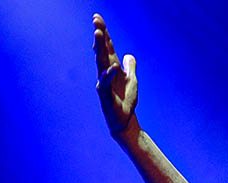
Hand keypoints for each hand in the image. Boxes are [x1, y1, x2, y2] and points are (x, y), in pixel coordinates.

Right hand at [93, 14, 138, 140]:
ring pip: (101, 62)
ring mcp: (103, 82)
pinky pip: (107, 82)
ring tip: (99, 34)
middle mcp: (105, 72)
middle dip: (100, 36)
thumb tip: (129, 55)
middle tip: (96, 20)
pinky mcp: (105, 94)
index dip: (104, 33)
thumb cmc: (125, 100)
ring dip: (100, 48)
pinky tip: (114, 66)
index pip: (107, 47)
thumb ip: (130, 67)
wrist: (124, 120)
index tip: (97, 18)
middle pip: (102, 51)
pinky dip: (110, 74)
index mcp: (112, 68)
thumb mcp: (131, 81)